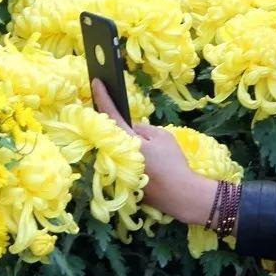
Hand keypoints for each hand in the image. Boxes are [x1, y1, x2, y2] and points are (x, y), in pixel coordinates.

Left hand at [90, 79, 216, 224]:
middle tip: (108, 100)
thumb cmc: (173, 163)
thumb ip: (142, 128)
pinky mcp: (120, 180)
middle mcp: (115, 154)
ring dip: (113, 137)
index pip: (110, 113)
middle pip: (107, 131)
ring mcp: (116, 168)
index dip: (102, 96)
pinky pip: (116, 160)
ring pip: (111, 146)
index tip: (96, 81)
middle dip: (108, 118)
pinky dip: (119, 152)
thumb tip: (129, 126)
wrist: (179, 195)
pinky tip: (126, 148)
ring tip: (118, 125)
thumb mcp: (162, 136)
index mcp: (126, 139)